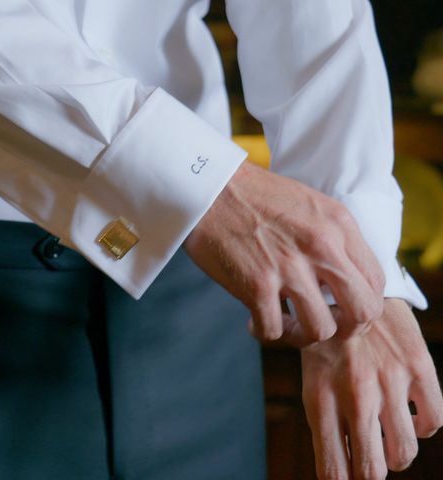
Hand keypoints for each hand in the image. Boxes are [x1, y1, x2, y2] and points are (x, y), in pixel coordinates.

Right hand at [184, 161, 384, 343]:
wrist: (209, 188)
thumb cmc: (254, 196)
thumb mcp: (310, 204)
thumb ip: (333, 237)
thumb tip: (343, 276)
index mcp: (338, 224)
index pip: (377, 281)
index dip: (364, 306)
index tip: (342, 310)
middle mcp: (321, 247)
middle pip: (362, 312)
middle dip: (348, 330)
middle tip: (325, 327)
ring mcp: (289, 268)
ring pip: (321, 330)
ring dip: (303, 335)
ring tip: (286, 325)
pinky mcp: (257, 285)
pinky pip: (273, 331)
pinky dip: (264, 332)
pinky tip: (254, 320)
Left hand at [302, 299, 442, 478]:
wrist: (347, 284)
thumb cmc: (322, 335)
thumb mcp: (305, 371)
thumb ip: (319, 415)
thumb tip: (333, 467)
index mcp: (319, 398)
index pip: (333, 468)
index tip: (345, 478)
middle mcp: (354, 395)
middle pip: (372, 469)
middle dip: (369, 474)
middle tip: (368, 465)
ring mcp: (389, 382)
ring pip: (404, 451)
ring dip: (396, 454)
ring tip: (387, 442)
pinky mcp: (418, 366)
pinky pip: (433, 421)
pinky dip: (423, 426)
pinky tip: (410, 415)